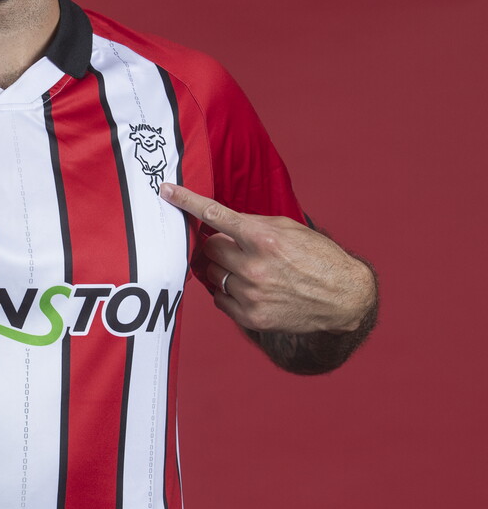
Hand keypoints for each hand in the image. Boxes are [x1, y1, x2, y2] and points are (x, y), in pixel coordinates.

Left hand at [159, 183, 375, 334]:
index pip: (215, 215)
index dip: (187, 201)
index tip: (167, 191)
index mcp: (264, 239)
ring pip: (212, 274)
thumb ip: (253, 223)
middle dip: (218, 244)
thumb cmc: (318, 258)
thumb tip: (219, 220)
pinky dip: (227, 292)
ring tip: (249, 269)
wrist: (343, 297)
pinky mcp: (251, 317)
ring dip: (222, 268)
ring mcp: (251, 294)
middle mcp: (255, 267)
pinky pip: (219, 299)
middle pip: (210, 248)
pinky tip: (249, 288)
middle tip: (235, 247)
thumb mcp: (290, 229)